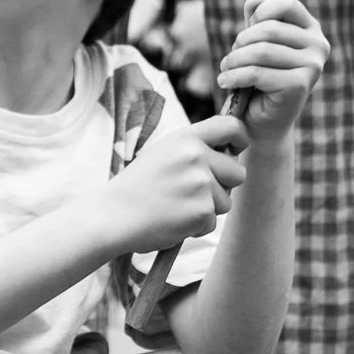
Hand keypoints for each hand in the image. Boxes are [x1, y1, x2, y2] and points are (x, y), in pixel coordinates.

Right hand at [109, 115, 246, 252]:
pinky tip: (173, 221)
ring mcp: (201, 184)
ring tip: (177, 207)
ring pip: (226, 201)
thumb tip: (229, 152)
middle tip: (195, 192)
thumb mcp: (163, 153)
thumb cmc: (136, 186)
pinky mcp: (201, 211)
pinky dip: (196, 227)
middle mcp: (197, 157)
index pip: (231, 126)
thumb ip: (194, 148)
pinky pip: (212, 223)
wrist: (113, 215)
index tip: (236, 150)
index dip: (240, 139)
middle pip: (237, 172)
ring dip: (207, 209)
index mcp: (186, 138)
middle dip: (224, 186)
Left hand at [215, 0, 330, 141]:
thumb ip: (256, 20)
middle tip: (229, 59)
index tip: (246, 31)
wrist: (264, 123)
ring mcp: (313, 66)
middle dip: (240, 42)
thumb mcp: (256, 44)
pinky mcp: (299, 85)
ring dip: (233, 61)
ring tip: (225, 70)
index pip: (285, 3)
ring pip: (260, 51)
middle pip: (268, 28)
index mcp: (311, 30)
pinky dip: (234, 77)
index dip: (260, 14)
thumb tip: (255, 0)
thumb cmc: (259, 79)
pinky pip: (257, 72)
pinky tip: (225, 82)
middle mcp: (318, 45)